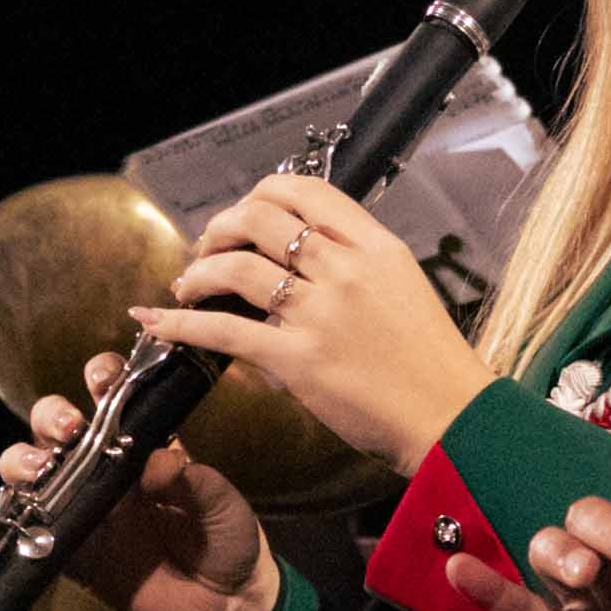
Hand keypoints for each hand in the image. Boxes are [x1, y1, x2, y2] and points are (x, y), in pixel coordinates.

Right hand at [12, 355, 278, 610]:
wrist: (224, 607)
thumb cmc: (226, 539)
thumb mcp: (221, 503)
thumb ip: (193, 480)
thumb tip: (157, 461)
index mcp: (140, 443)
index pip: (110, 395)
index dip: (100, 378)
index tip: (103, 380)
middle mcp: (102, 468)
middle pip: (55, 424)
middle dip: (53, 416)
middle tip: (71, 430)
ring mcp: (80, 508)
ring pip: (30, 468)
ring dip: (23, 459)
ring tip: (39, 470)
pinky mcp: (69, 552)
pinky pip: (27, 529)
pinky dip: (12, 517)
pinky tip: (15, 512)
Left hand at [138, 170, 482, 476]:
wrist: (452, 418)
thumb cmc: (431, 362)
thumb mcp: (404, 288)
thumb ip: (358, 264)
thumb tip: (307, 255)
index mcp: (376, 247)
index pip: (305, 192)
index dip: (261, 194)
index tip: (245, 213)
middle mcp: (345, 270)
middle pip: (261, 219)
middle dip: (221, 227)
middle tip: (208, 248)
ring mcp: (320, 314)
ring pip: (237, 267)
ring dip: (198, 271)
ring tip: (186, 285)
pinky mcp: (298, 360)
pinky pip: (224, 330)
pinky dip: (181, 323)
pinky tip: (159, 321)